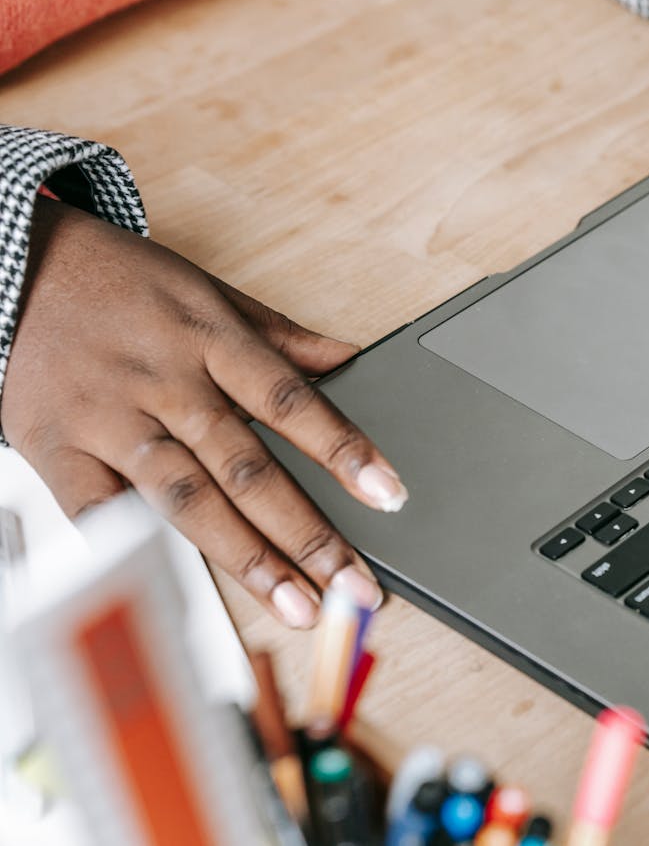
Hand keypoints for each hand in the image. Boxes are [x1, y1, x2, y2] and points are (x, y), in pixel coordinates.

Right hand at [2, 199, 404, 626]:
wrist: (17, 266)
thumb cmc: (125, 283)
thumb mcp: (211, 291)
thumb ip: (282, 336)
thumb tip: (354, 356)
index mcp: (210, 339)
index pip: (290, 402)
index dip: (344, 450)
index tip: (389, 494)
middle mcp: (164, 381)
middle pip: (247, 468)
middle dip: (308, 534)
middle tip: (355, 584)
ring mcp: (110, 419)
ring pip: (187, 499)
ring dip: (247, 558)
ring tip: (298, 605)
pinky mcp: (58, 449)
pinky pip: (101, 512)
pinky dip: (143, 550)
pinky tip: (188, 590)